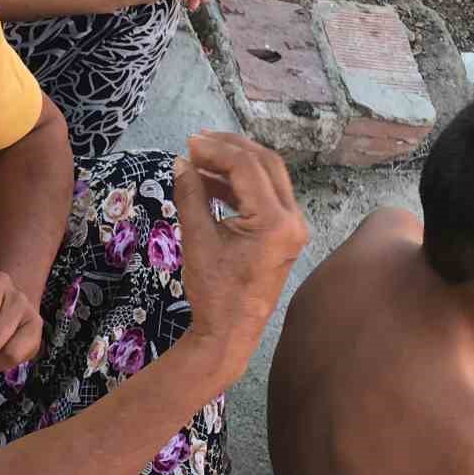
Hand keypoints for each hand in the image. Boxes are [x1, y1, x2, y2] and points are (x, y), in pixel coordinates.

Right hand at [173, 131, 309, 386]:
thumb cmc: (214, 291)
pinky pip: (265, 196)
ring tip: (200, 159)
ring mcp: (292, 227)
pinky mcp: (284, 234)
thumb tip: (181, 162)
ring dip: (235, 165)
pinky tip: (211, 183)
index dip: (217, 150)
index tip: (188, 144)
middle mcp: (292, 220)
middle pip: (266, 164)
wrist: (230, 332)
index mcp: (275, 222)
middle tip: (198, 141)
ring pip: (268, 177)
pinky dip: (240, 185)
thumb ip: (191, 194)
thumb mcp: (197, 239)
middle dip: (231, 148)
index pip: (248, 168)